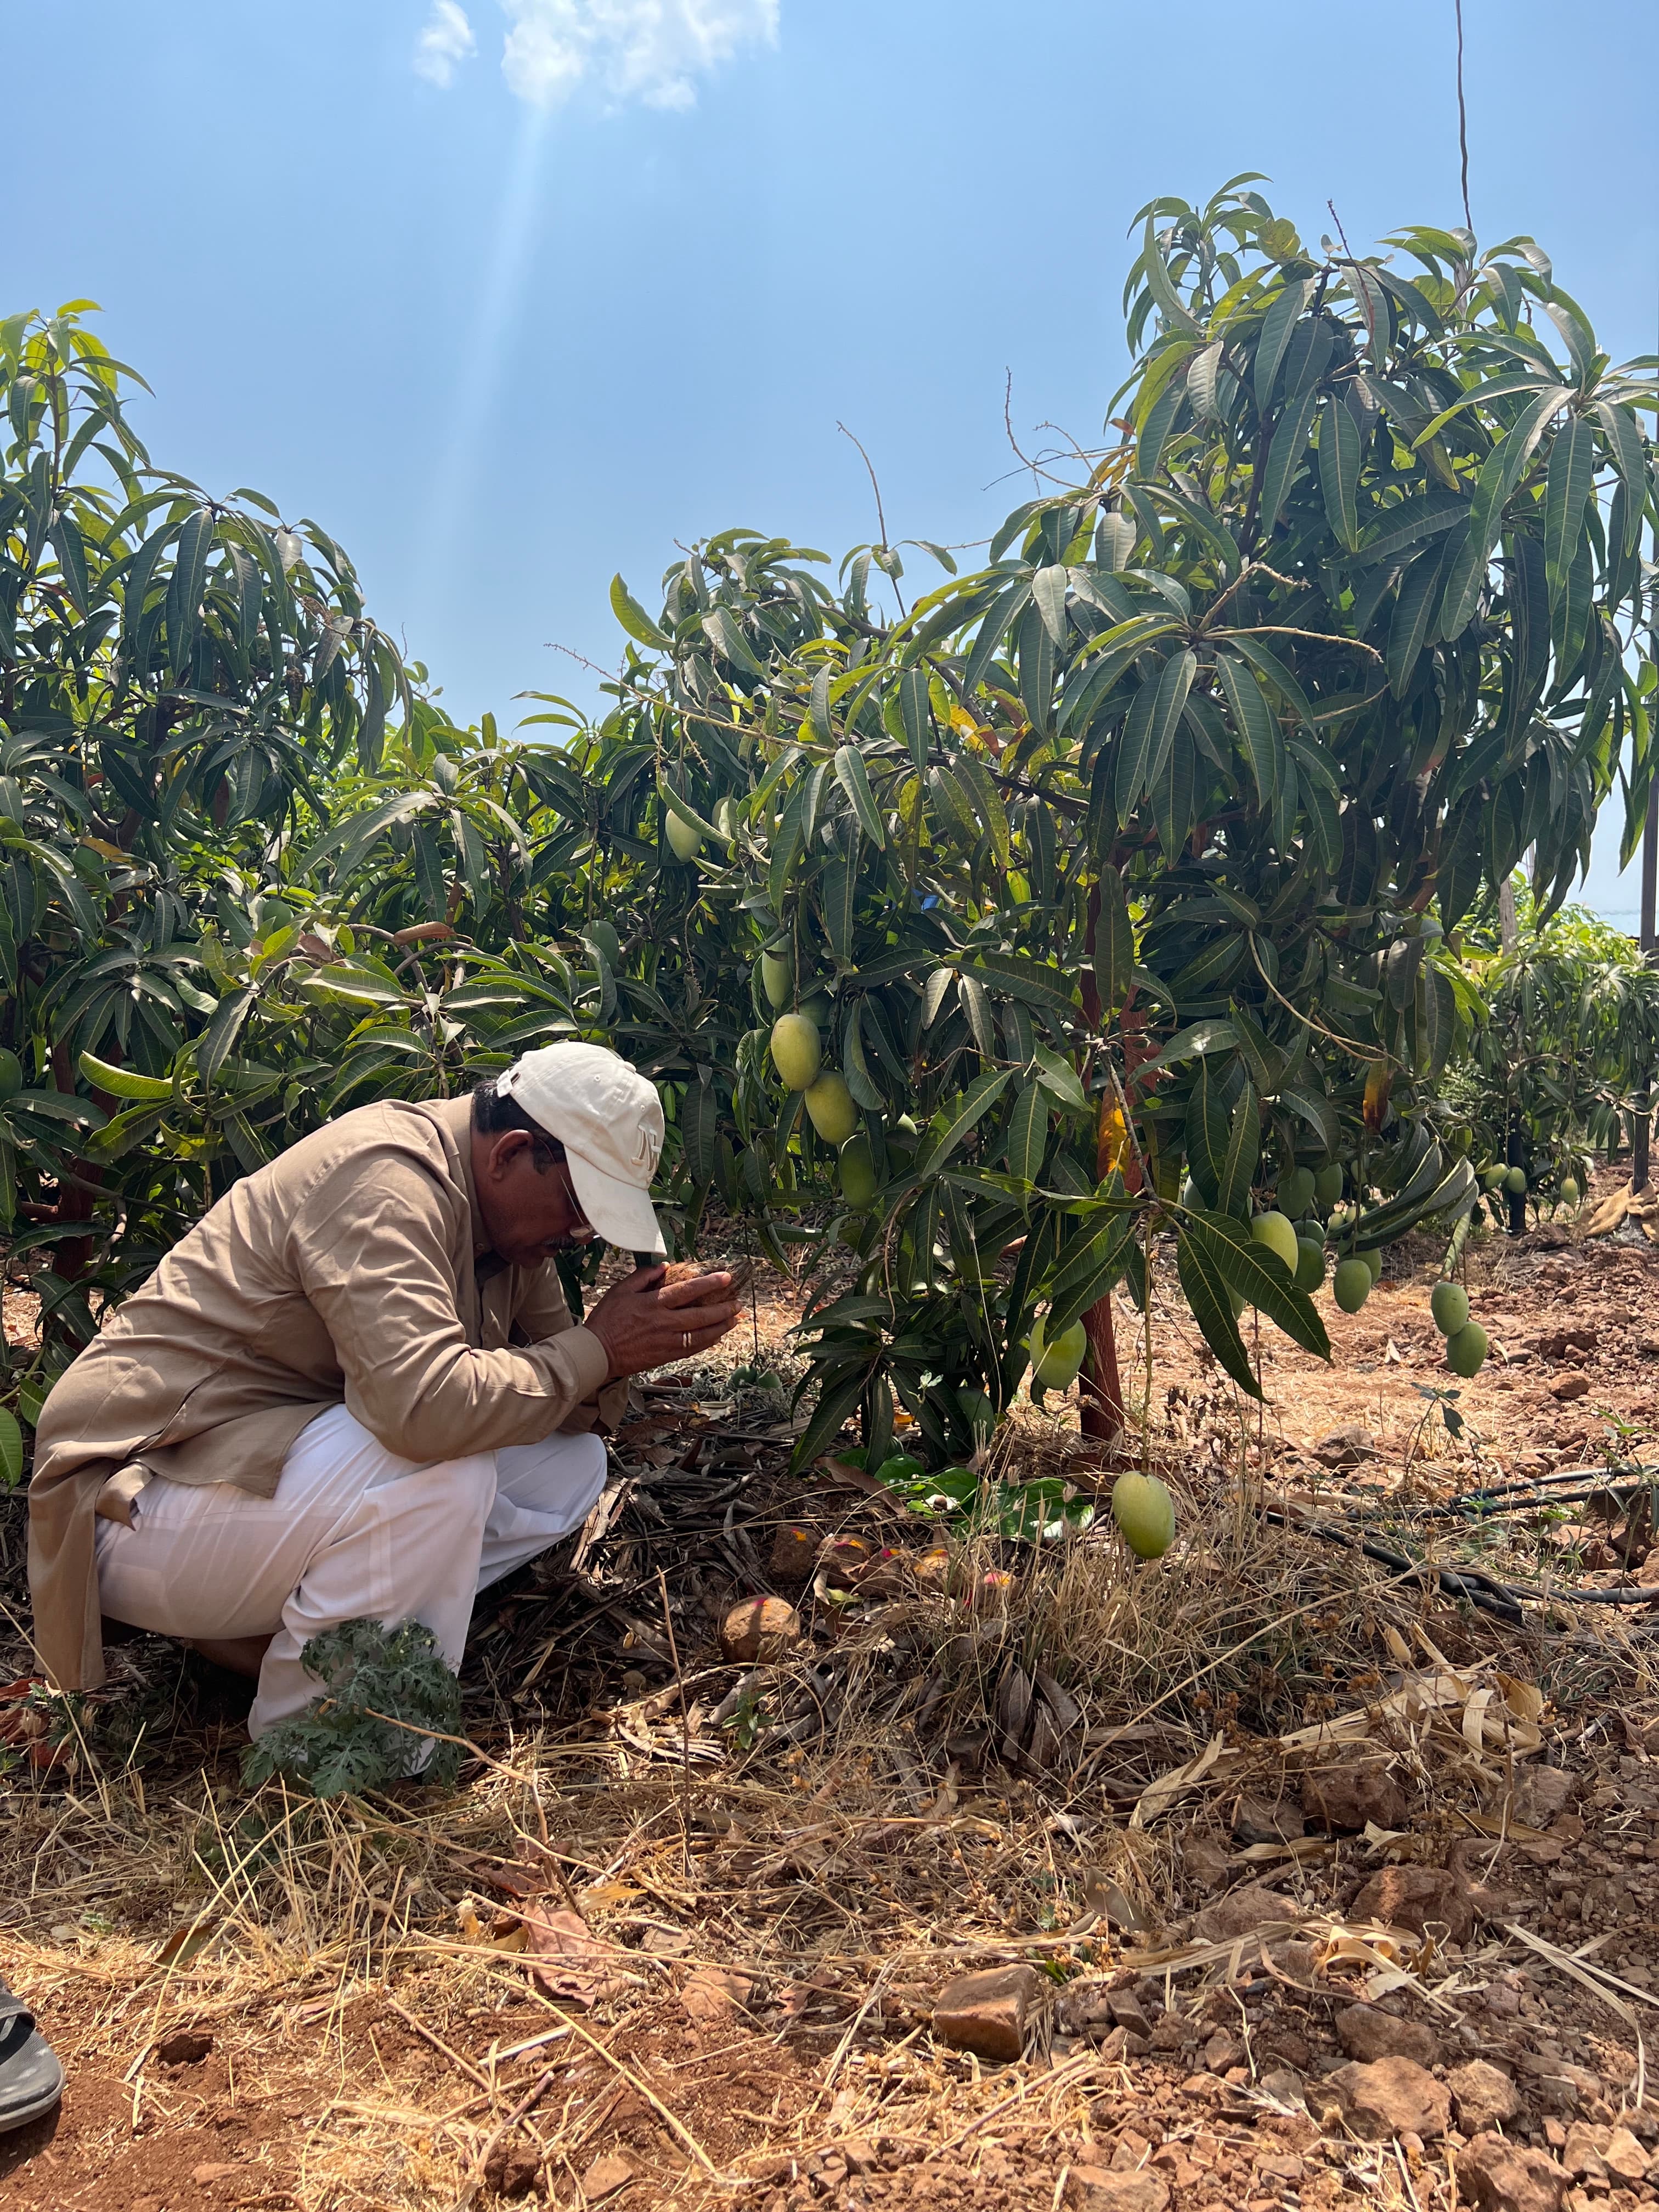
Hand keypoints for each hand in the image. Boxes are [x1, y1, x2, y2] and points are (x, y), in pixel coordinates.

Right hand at [584, 1265, 740, 1381]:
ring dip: (721, 1327)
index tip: (726, 1277)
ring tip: (734, 1320)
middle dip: (723, 1308)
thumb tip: (663, 1266)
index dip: (709, 1283)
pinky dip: (708, 1342)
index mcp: (654, 1304)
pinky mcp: (666, 1356)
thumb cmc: (607, 1319)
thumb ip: (643, 1276)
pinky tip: (717, 1337)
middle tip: (737, 1303)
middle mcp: (664, 1323)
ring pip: (701, 1335)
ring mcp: (667, 1341)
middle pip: (701, 1315)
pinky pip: (693, 1349)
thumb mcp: (620, 1290)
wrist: (598, 1352)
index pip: (687, 1291)